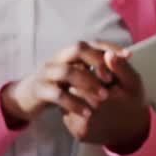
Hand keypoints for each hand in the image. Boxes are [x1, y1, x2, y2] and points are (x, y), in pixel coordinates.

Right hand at [0, 41, 115, 127]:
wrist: (27, 98)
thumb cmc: (58, 86)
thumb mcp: (76, 76)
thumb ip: (93, 70)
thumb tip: (118, 63)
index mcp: (70, 54)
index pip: (92, 43)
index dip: (110, 47)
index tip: (129, 56)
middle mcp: (58, 58)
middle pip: (77, 49)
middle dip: (97, 60)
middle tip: (111, 77)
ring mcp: (46, 72)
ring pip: (66, 71)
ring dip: (87, 83)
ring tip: (104, 96)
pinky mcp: (38, 89)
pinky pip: (56, 94)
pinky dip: (73, 103)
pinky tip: (87, 112)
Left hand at [62, 47, 149, 153]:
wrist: (132, 131)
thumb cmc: (132, 102)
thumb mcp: (132, 82)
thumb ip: (120, 67)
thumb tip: (108, 53)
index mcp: (104, 99)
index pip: (81, 75)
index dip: (88, 70)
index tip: (99, 74)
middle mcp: (90, 115)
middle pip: (72, 89)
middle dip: (80, 83)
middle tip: (93, 84)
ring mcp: (83, 127)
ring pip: (69, 102)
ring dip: (75, 96)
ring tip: (89, 95)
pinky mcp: (78, 134)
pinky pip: (69, 115)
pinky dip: (75, 109)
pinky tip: (87, 107)